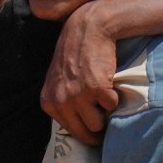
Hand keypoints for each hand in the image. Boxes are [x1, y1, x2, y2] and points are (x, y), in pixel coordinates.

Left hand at [44, 8, 120, 143]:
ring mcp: (77, 96)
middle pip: (84, 133)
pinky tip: (108, 82)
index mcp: (48, 102)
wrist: (89, 29)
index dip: (85, 130)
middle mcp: (60, 101)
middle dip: (96, 130)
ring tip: (103, 95)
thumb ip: (61, 102)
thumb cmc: (76, 54)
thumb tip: (76, 127)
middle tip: (105, 121)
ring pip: (97, 124)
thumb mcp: (59, 80)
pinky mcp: (96, 89)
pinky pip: (111, 107)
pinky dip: (114, 97)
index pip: (70, 131)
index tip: (94, 127)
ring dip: (105, 113)